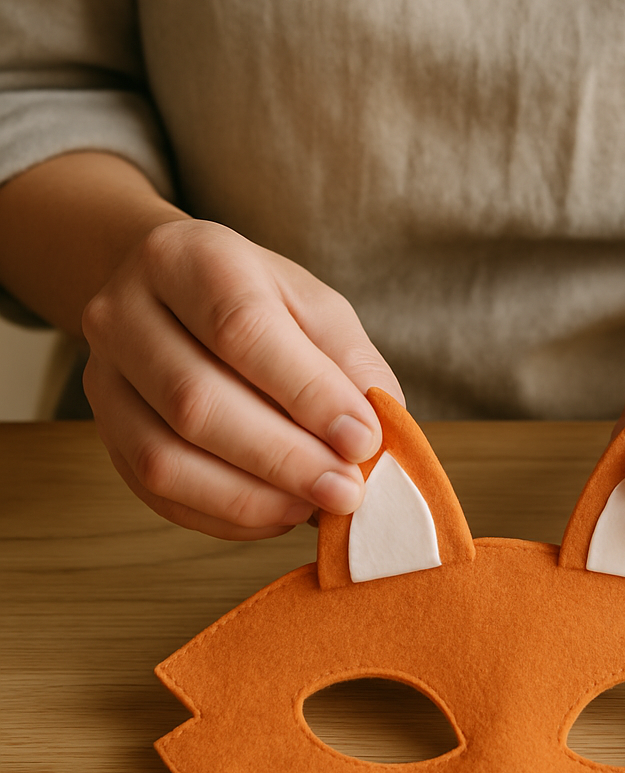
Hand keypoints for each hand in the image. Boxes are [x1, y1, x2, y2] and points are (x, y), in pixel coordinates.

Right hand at [82, 219, 401, 538]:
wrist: (174, 297)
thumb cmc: (259, 301)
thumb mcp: (314, 307)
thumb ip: (349, 362)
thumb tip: (375, 433)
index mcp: (188, 258)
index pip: (242, 329)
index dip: (307, 393)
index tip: (362, 440)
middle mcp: (125, 313)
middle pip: (195, 402)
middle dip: (283, 458)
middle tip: (347, 491)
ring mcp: (102, 377)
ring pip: (163, 458)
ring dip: (252, 497)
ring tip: (315, 507)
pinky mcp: (104, 431)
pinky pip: (155, 493)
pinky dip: (225, 514)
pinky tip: (279, 512)